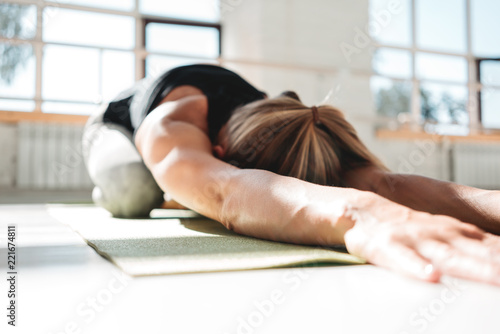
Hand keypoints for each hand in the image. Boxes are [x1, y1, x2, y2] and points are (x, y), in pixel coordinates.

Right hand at [343, 195, 499, 285]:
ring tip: (497, 279)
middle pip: (481, 254)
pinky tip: (431, 277)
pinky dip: (418, 268)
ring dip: (475, 269)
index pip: (494, 247)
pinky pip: (405, 260)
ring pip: (449, 258)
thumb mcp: (444, 231)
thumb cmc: (407, 227)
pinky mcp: (390, 248)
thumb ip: (473, 244)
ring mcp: (417, 241)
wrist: (364, 211)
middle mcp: (442, 235)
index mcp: (456, 232)